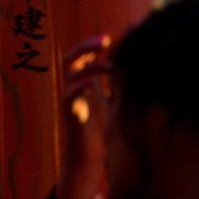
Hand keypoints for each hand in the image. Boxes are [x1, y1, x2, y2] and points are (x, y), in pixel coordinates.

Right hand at [56, 34, 111, 198]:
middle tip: (102, 41)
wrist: (87, 159)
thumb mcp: (112, 103)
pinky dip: (78, 88)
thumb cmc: (99, 132)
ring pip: (70, 75)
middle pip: (70, 60)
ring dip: (90, 67)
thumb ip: (116, 85)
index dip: (90, 46)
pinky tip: (89, 84)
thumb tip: (129, 66)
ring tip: (110, 67)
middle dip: (84, 48)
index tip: (107, 39)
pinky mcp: (69, 116)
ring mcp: (69, 102)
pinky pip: (69, 97)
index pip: (81, 58)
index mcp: (82, 84)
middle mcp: (73, 90)